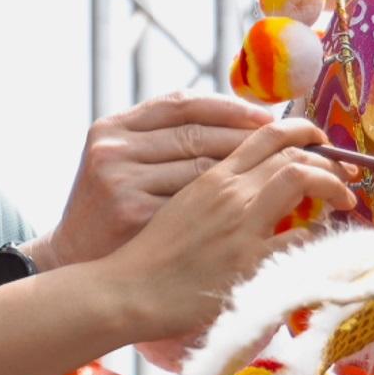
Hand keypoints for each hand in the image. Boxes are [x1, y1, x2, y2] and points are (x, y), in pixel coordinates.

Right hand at [33, 95, 286, 270]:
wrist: (78, 269)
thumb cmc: (113, 218)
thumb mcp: (122, 166)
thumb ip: (163, 142)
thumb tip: (236, 121)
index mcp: (112, 129)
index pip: (183, 105)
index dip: (230, 109)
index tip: (269, 119)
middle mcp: (116, 151)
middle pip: (200, 136)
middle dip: (251, 141)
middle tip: (295, 149)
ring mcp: (125, 184)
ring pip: (206, 170)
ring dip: (251, 175)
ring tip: (292, 179)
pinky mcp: (136, 218)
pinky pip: (201, 210)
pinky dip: (239, 211)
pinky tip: (271, 213)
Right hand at [98, 119, 354, 340]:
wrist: (126, 290)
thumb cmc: (147, 254)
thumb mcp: (176, 206)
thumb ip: (210, 190)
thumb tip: (245, 184)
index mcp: (209, 175)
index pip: (264, 133)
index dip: (300, 130)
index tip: (316, 139)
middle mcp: (227, 191)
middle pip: (289, 150)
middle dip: (326, 155)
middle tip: (344, 168)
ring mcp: (239, 223)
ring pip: (300, 177)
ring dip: (332, 183)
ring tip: (345, 197)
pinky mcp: (249, 260)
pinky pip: (300, 236)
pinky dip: (319, 232)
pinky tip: (322, 240)